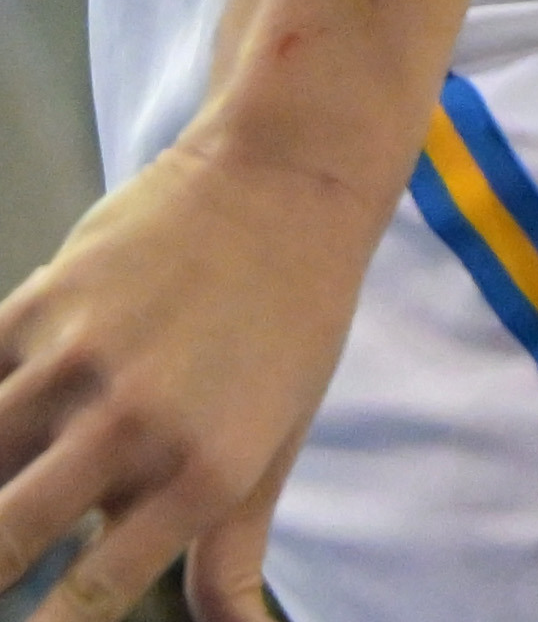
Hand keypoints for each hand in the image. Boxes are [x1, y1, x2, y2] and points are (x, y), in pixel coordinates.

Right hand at [0, 126, 382, 619]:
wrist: (286, 177)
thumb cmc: (290, 324)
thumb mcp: (274, 446)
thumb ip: (232, 558)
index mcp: (201, 472)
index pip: (90, 594)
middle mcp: (134, 422)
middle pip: (9, 539)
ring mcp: (79, 359)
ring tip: (6, 496)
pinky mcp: (42, 303)